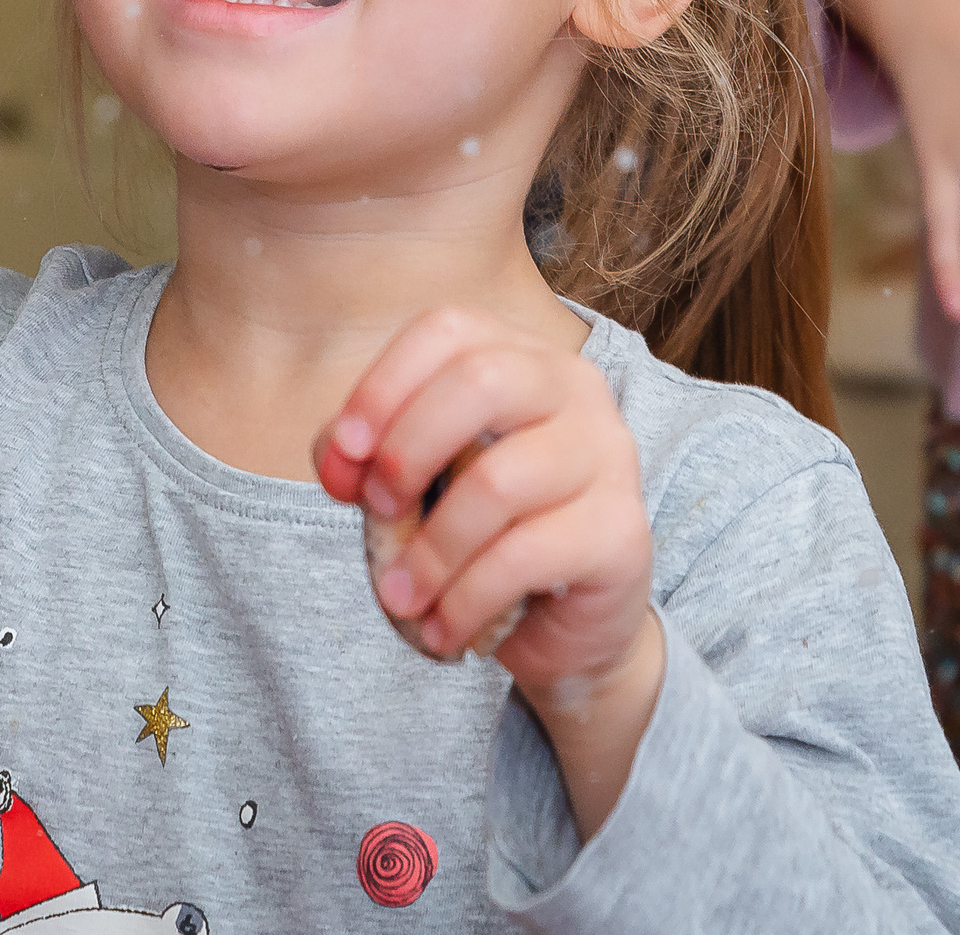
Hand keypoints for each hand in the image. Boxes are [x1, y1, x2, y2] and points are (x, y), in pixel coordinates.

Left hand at [316, 306, 662, 833]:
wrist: (562, 622)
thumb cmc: (477, 529)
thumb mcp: (412, 482)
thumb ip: (365, 457)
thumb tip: (337, 463)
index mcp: (519, 355)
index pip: (447, 330)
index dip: (383, 385)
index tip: (344, 454)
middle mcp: (575, 389)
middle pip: (481, 380)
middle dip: (408, 449)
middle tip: (375, 510)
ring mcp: (608, 456)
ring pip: (499, 481)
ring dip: (431, 550)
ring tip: (399, 597)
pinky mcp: (621, 531)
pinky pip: (526, 556)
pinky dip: (466, 599)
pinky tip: (442, 629)